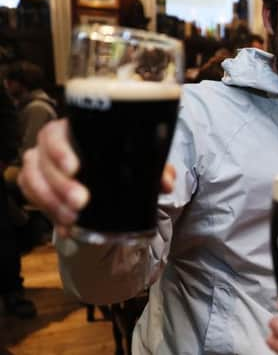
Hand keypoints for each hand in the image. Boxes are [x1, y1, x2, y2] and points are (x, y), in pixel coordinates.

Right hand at [17, 119, 176, 237]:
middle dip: (60, 185)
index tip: (75, 168)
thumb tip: (166, 184)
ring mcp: (39, 164)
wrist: (106, 176)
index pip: (55, 133)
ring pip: (32, 180)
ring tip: (73, 218)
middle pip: (43, 161)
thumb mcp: (137, 161)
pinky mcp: (35, 184)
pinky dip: (49, 213)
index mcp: (73, 130)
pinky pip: (32, 197)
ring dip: (51, 201)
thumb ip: (154, 169)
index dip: (59, 150)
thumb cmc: (119, 159)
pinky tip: (66, 227)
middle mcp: (50, 145)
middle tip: (81, 202)